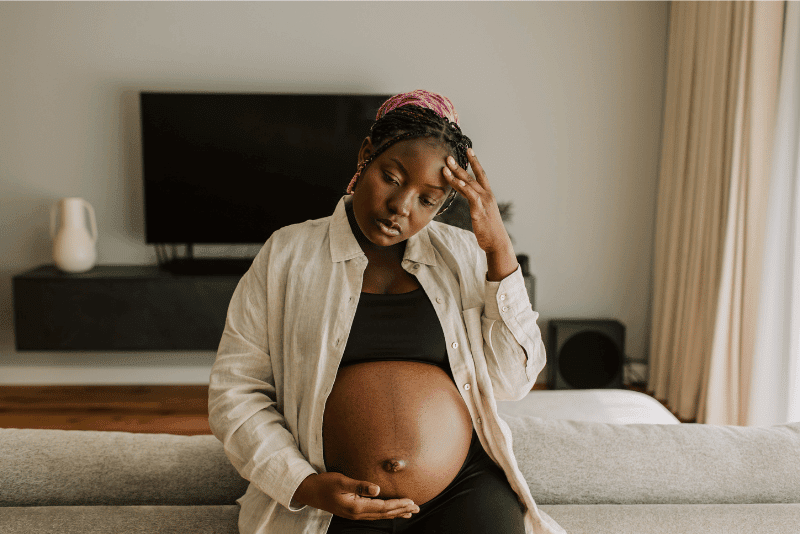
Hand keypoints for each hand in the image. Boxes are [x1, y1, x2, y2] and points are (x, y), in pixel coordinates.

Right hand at [292, 472, 419, 520]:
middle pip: (384, 514)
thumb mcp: (341, 481)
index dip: (398, 504)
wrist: (308, 491)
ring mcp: (355, 514)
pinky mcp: (353, 511)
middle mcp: (357, 514)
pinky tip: (390, 511)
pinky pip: (374, 513)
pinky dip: (386, 512)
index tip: (411, 501)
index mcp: (356, 507)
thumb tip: (378, 489)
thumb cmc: (324, 484)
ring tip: (409, 511)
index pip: (383, 507)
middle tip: (417, 508)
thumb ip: (360, 486)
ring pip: (380, 515)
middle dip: (401, 510)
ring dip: (395, 513)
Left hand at [443, 149, 517, 280]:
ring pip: (469, 184)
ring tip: (446, 165)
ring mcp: (484, 202)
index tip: (469, 150)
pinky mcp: (479, 210)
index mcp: (487, 195)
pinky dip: (463, 188)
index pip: (480, 174)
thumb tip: (468, 197)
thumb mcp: (482, 213)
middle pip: (472, 176)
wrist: (498, 243)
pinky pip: (470, 196)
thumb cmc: (489, 230)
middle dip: (460, 165)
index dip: (474, 162)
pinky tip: (455, 181)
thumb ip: (475, 203)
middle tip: (449, 156)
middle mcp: (487, 195)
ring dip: (457, 174)